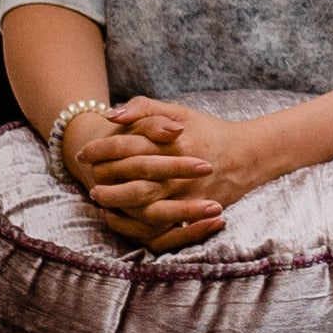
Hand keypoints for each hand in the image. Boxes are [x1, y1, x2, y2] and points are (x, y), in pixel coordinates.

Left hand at [76, 95, 271, 249]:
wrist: (248, 155)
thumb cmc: (207, 131)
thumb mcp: (179, 111)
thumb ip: (145, 108)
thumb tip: (111, 114)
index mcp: (172, 140)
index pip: (128, 145)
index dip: (101, 150)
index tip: (84, 153)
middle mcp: (178, 167)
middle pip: (133, 176)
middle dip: (106, 179)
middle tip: (88, 179)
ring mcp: (187, 192)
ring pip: (146, 204)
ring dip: (119, 203)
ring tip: (100, 200)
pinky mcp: (195, 210)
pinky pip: (163, 224)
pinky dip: (139, 224)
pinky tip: (121, 218)